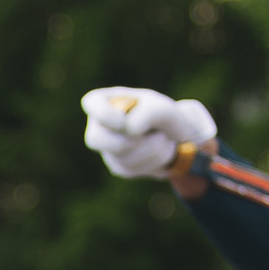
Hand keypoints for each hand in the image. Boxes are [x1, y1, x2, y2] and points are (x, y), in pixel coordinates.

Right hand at [81, 87, 217, 188]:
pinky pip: (131, 169)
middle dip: (127, 141)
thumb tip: (130, 129)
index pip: (92, 103)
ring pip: (120, 156)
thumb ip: (149, 113)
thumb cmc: (165, 116)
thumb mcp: (163, 109)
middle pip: (96, 138)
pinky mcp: (118, 166)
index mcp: (109, 101)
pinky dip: (153, 162)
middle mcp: (102, 124)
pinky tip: (161, 152)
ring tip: (165, 139)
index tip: (124, 122)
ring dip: (152, 150)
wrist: (176, 138)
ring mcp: (107, 147)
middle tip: (152, 135)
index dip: (105, 114)